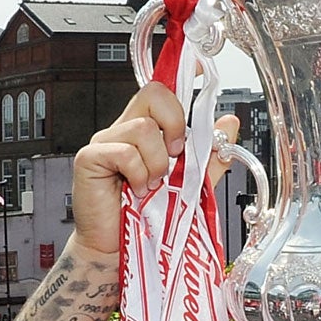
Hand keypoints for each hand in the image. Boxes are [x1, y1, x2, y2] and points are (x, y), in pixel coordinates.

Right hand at [69, 84, 240, 256]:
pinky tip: (136, 191)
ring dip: (158, 162)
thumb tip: (229, 123)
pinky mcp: (91, 158)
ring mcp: (106, 142)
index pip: (162, 91)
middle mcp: (125, 130)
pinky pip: (126, 151)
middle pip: (155, 95)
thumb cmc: (147, 219)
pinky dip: (139, 174)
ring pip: (144, 128)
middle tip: (174, 157)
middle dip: (174, 125)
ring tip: (152, 185)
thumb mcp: (189, 185)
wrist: (119, 252)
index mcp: (147, 132)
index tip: (202, 68)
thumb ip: (209, 155)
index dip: (181, 75)